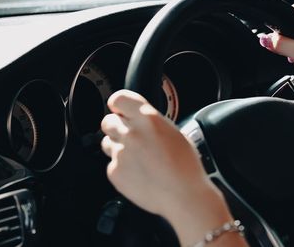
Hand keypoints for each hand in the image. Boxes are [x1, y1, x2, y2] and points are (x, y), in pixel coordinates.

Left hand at [100, 90, 227, 224]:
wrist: (183, 195)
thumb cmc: (186, 167)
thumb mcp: (175, 133)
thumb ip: (153, 124)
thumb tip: (142, 124)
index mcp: (148, 118)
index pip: (119, 99)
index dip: (119, 105)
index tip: (121, 110)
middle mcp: (131, 132)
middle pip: (108, 121)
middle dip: (117, 127)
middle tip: (131, 137)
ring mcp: (120, 152)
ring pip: (107, 143)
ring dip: (118, 147)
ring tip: (138, 158)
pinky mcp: (114, 171)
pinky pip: (112, 164)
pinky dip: (122, 168)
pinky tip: (139, 174)